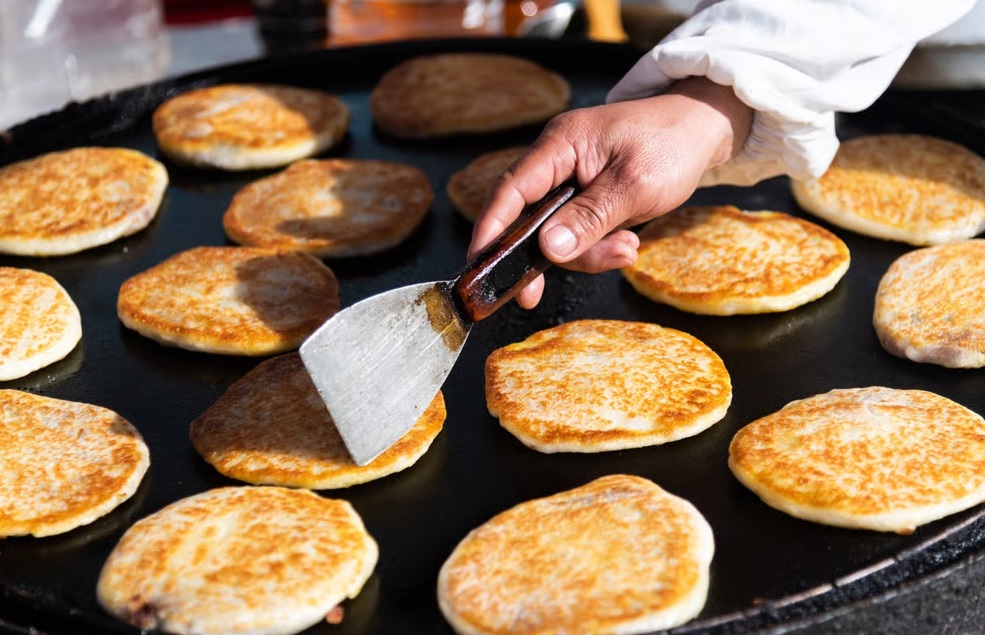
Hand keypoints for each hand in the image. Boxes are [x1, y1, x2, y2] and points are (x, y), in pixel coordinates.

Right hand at [467, 77, 751, 308]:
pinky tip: (628, 243)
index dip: (491, 228)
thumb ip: (590, 218)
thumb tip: (547, 249)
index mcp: (560, 145)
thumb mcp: (635, 186)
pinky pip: (578, 235)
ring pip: (557, 235)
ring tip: (629, 247)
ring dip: (589, 252)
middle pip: (531, 220)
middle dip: (553, 254)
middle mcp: (558, 163)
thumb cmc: (672, 144)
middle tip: (550, 288)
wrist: (704, 129)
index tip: (479, 265)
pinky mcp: (586, 200)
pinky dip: (600, 247)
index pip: (511, 189)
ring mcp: (571, 183)